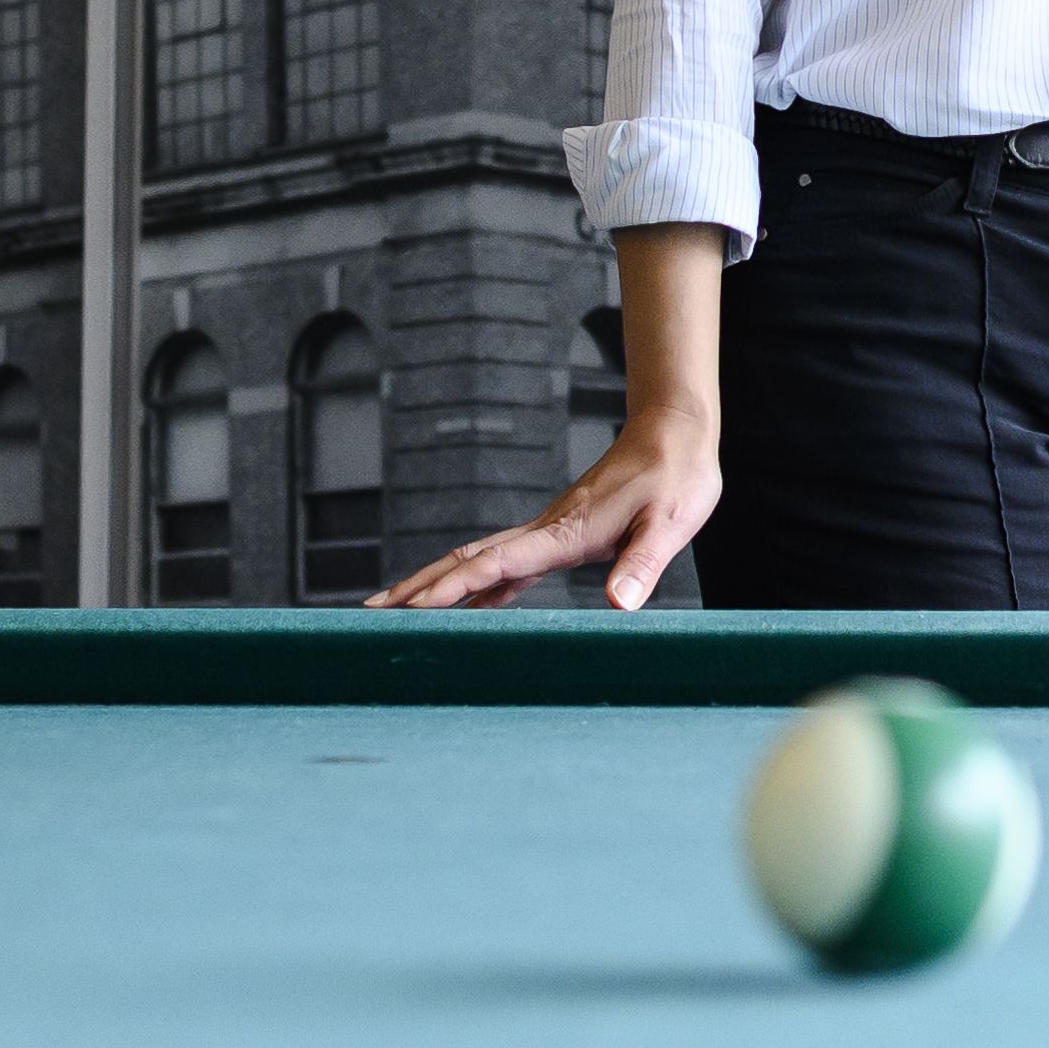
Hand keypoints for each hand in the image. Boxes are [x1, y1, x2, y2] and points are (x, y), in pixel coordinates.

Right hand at [367, 409, 718, 609]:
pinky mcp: (558, 533)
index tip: (413, 609)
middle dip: (418, 587)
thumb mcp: (669, 524)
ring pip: (476, 558)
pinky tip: (466, 603)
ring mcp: (546, 531)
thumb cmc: (677, 479)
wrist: (675, 435)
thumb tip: (619, 605)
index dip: (455, 588)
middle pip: (466, 560)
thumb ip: (642, 565)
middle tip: (371, 612)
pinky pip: (503, 562)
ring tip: (395, 608)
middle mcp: (545, 532)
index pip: (497, 564)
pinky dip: (474, 583)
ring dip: (435, 583)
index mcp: (565, 534)